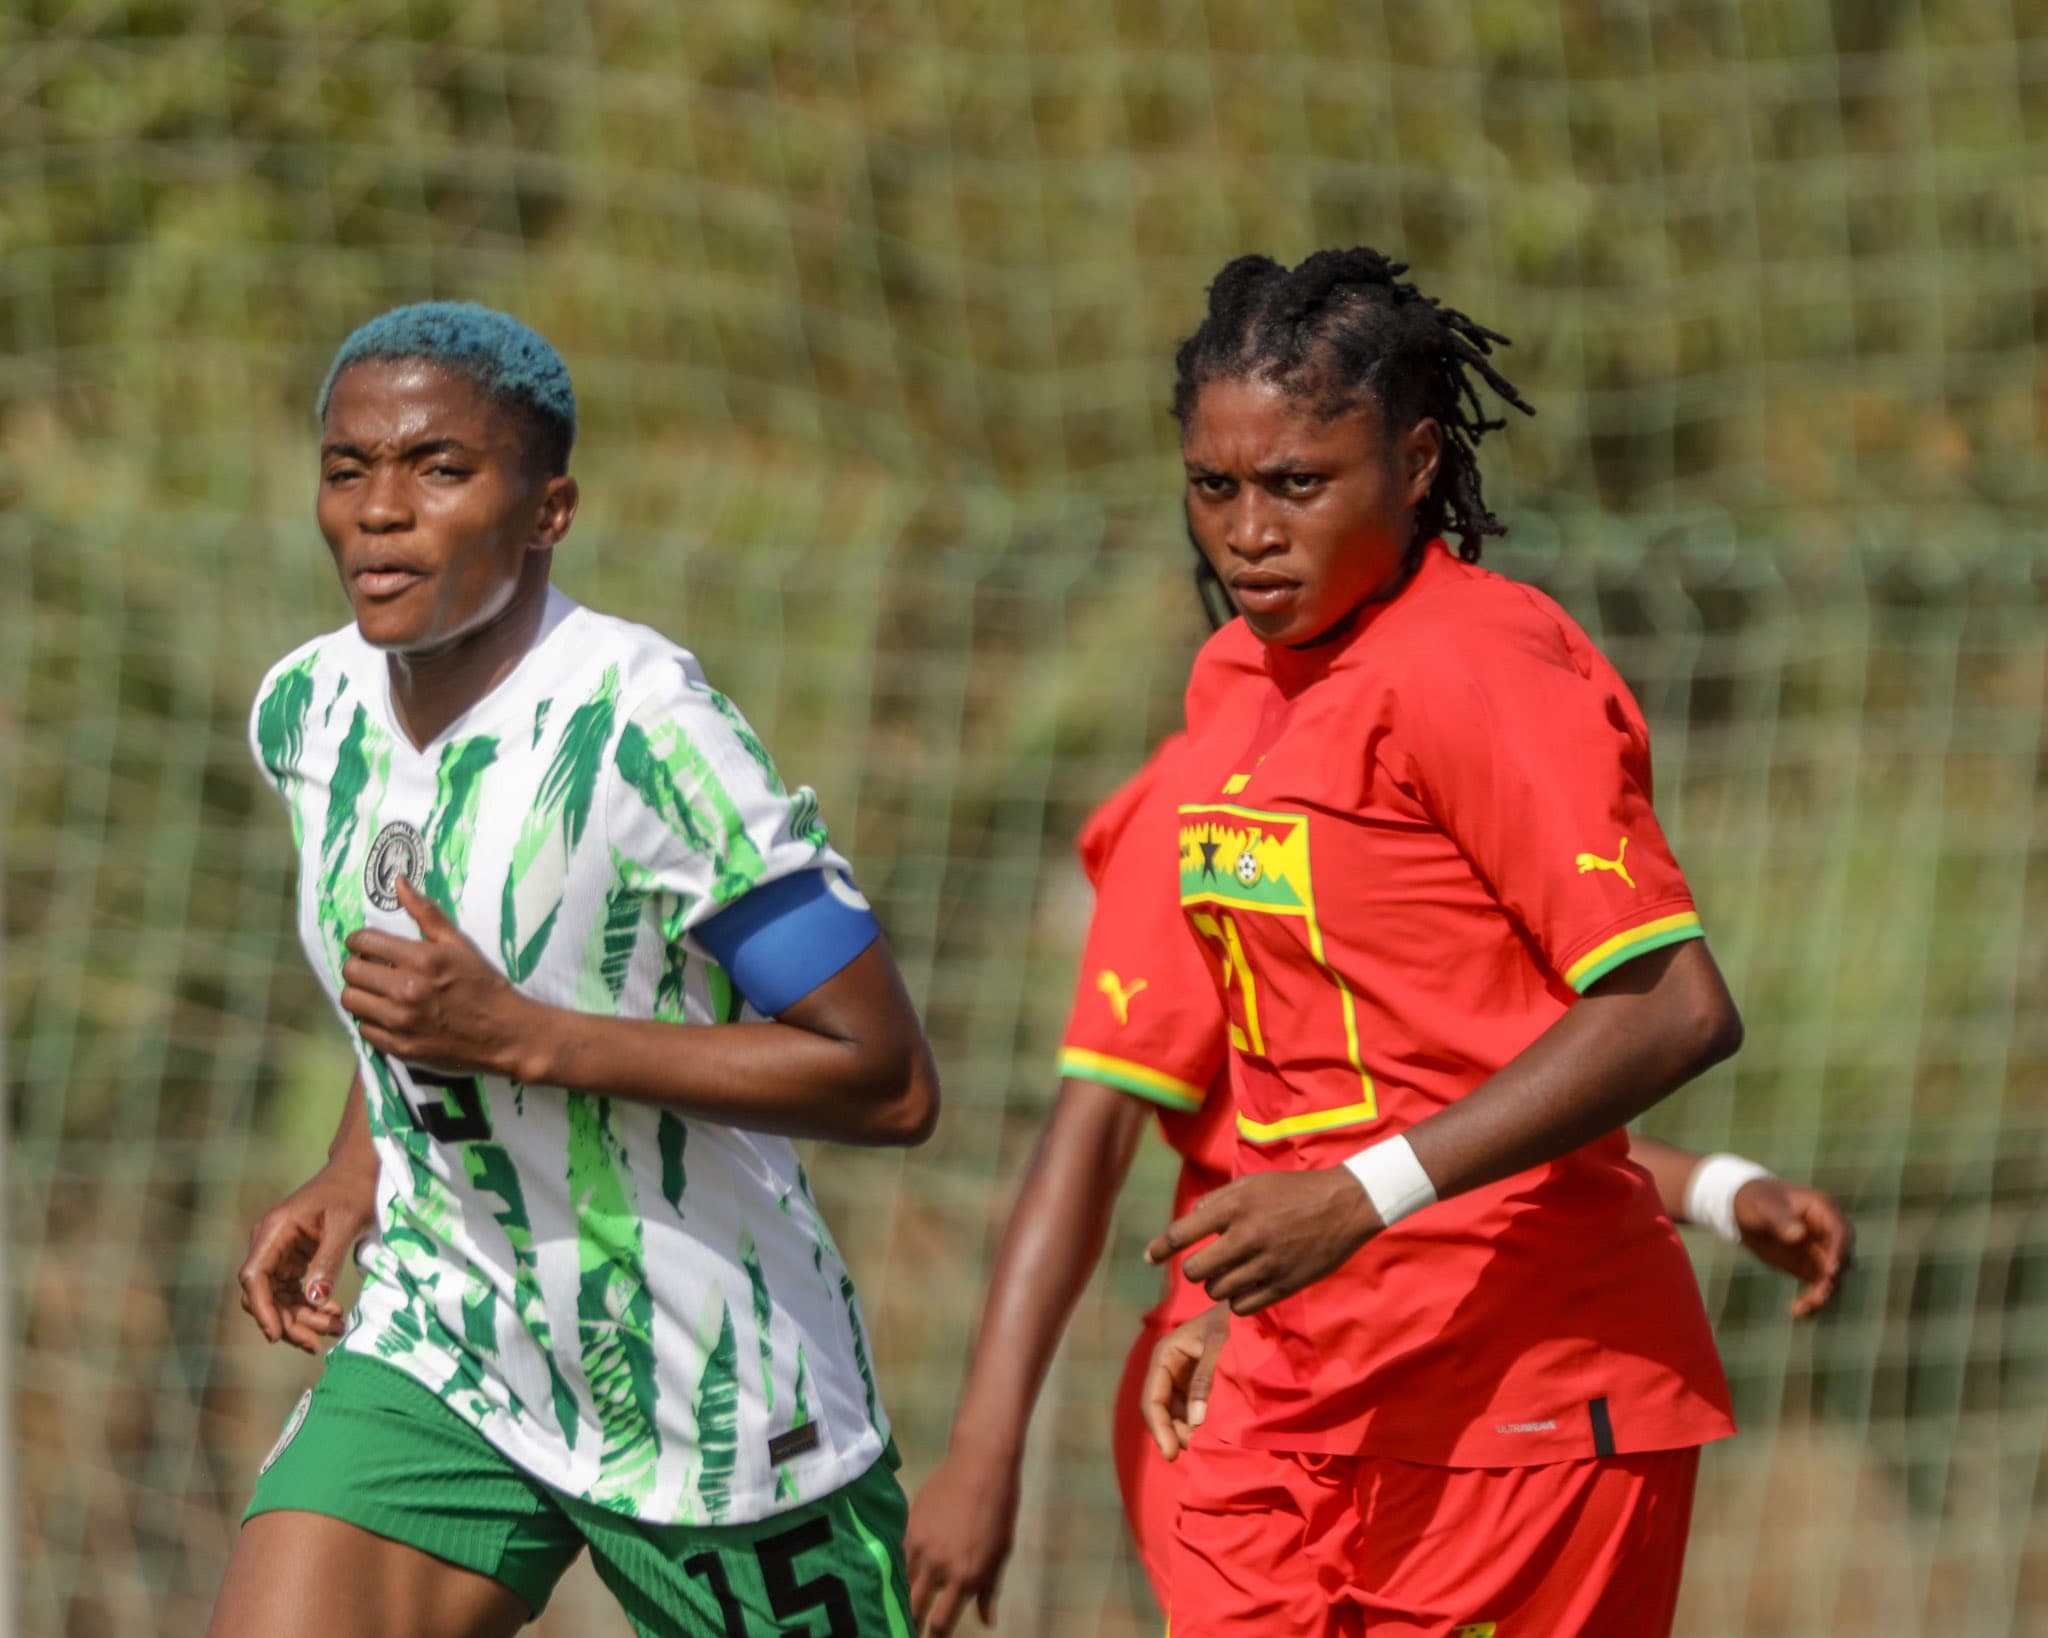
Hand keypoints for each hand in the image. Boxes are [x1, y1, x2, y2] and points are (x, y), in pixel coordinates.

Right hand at [238, 1157, 377, 1352]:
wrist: (360, 1170)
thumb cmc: (354, 1190)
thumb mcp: (347, 1223)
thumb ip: (329, 1260)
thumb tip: (315, 1300)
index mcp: (275, 1230)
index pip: (254, 1276)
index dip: (262, 1309)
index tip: (276, 1335)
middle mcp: (270, 1243)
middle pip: (265, 1294)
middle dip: (290, 1322)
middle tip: (319, 1342)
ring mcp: (279, 1252)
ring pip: (279, 1299)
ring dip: (302, 1319)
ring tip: (335, 1329)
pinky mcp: (293, 1260)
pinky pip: (293, 1292)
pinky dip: (309, 1307)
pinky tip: (333, 1315)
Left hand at [341, 876, 537, 1078]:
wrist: (506, 1033)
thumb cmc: (484, 984)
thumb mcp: (460, 944)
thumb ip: (426, 913)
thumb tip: (398, 881)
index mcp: (422, 959)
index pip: (364, 941)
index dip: (358, 940)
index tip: (363, 944)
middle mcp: (407, 990)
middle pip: (351, 972)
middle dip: (357, 965)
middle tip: (371, 967)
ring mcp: (402, 1022)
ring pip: (351, 1001)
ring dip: (360, 993)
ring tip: (376, 992)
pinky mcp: (401, 1047)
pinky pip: (364, 1030)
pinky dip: (371, 1020)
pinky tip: (388, 1014)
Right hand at [906, 1442, 1019, 1635]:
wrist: (980, 1464)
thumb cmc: (999, 1510)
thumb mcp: (1001, 1553)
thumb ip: (989, 1591)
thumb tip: (987, 1623)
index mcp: (966, 1576)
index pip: (941, 1622)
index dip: (935, 1637)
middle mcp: (938, 1566)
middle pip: (914, 1608)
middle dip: (911, 1622)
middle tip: (912, 1627)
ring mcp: (920, 1546)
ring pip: (904, 1582)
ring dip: (906, 1594)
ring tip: (907, 1601)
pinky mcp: (908, 1527)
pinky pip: (901, 1556)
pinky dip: (905, 1566)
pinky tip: (907, 1569)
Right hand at [1140, 1304, 1229, 1459]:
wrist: (1242, 1307)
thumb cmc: (1229, 1322)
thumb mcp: (1218, 1346)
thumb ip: (1204, 1380)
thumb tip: (1195, 1421)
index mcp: (1164, 1356)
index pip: (1152, 1400)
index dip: (1160, 1429)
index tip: (1172, 1454)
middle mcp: (1166, 1368)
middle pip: (1160, 1410)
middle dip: (1172, 1432)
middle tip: (1194, 1451)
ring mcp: (1178, 1376)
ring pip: (1172, 1412)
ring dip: (1183, 1430)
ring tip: (1203, 1445)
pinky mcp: (1191, 1381)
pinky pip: (1186, 1407)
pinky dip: (1193, 1422)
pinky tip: (1206, 1434)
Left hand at [1145, 1168, 1379, 1315]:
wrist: (1345, 1205)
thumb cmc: (1293, 1191)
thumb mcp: (1252, 1184)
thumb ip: (1217, 1201)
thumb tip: (1189, 1222)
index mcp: (1236, 1206)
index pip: (1183, 1233)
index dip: (1160, 1248)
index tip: (1149, 1258)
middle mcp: (1247, 1235)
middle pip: (1196, 1270)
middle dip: (1195, 1269)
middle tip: (1207, 1264)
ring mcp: (1267, 1263)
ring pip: (1218, 1291)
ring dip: (1218, 1284)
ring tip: (1233, 1271)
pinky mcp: (1284, 1285)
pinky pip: (1242, 1306)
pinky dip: (1238, 1299)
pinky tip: (1248, 1285)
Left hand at [1733, 1176, 1854, 1317]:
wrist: (1742, 1209)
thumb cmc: (1756, 1200)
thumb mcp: (1763, 1206)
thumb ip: (1780, 1219)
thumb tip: (1799, 1235)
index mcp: (1823, 1211)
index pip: (1841, 1233)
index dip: (1839, 1251)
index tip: (1830, 1271)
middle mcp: (1828, 1234)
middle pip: (1842, 1260)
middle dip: (1832, 1279)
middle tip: (1816, 1297)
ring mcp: (1822, 1252)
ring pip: (1833, 1279)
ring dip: (1822, 1295)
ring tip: (1803, 1308)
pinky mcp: (1810, 1268)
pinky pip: (1818, 1287)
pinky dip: (1811, 1301)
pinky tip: (1798, 1313)